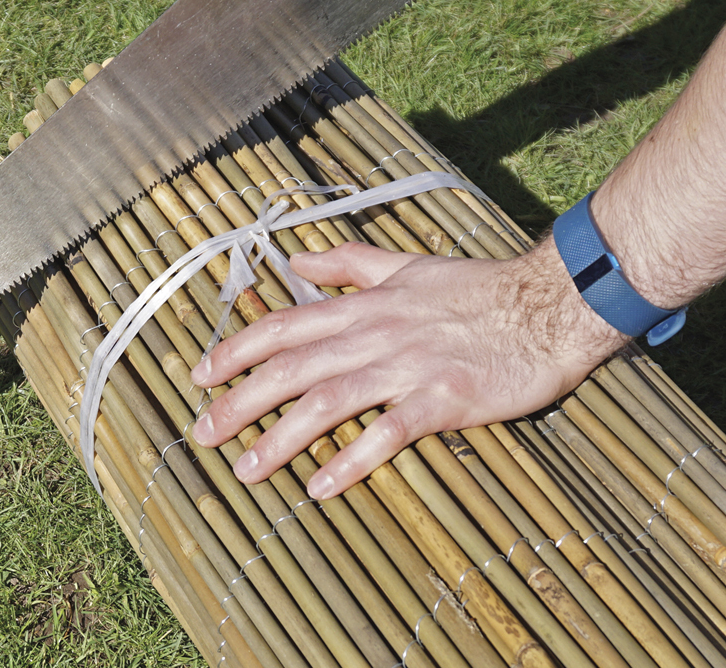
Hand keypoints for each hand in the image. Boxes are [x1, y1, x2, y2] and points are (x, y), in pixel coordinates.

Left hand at [190, 238, 626, 498]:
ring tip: (246, 470)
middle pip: (293, 367)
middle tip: (202, 433)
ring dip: (282, 437)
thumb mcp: (405, 264)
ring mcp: (409, 367)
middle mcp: (375, 334)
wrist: (547, 305)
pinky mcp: (444, 399)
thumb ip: (349, 263)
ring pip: (329, 401)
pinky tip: (320, 486)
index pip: (285, 324)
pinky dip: (352, 458)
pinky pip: (389, 432)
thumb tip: (297, 260)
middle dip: (241, 400)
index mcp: (364, 305)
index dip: (237, 349)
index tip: (201, 375)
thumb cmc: (476, 288)